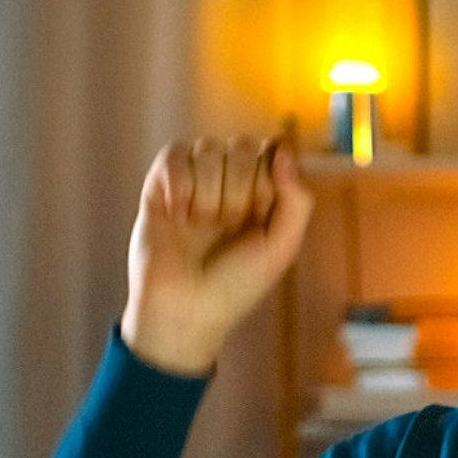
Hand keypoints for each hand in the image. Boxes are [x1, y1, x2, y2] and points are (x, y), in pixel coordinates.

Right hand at [119, 134, 313, 375]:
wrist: (183, 310)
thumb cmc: (235, 286)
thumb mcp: (281, 248)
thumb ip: (297, 199)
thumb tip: (283, 148)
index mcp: (263, 193)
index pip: (273, 150)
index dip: (268, 177)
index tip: (259, 213)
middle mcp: (230, 182)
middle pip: (243, 147)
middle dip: (238, 190)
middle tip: (227, 227)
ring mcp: (195, 181)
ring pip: (208, 148)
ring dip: (207, 193)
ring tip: (199, 226)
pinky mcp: (160, 184)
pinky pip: (174, 155)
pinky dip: (179, 186)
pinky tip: (177, 216)